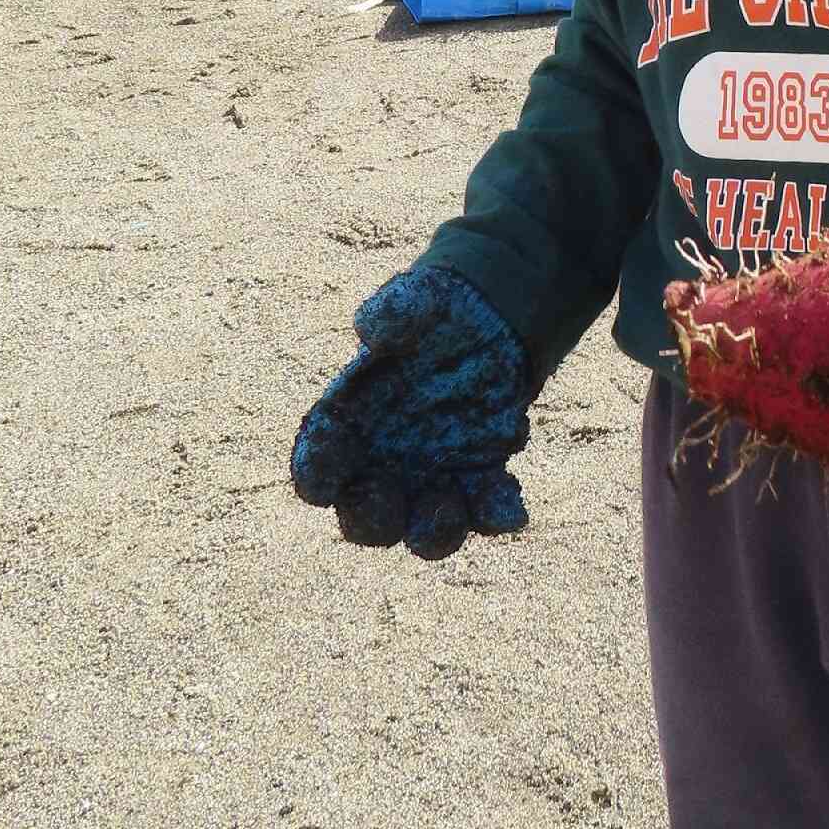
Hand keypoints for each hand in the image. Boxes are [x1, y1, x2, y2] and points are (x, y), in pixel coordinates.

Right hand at [289, 263, 541, 560]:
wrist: (487, 322)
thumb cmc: (432, 311)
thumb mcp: (416, 299)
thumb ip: (393, 310)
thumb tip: (375, 327)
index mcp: (349, 424)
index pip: (318, 464)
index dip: (316, 474)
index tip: (323, 479)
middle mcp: (384, 464)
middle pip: (364, 517)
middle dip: (373, 517)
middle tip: (388, 495)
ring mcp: (432, 477)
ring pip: (424, 530)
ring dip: (436, 529)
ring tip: (453, 503)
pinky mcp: (479, 477)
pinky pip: (483, 510)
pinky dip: (494, 514)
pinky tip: (511, 507)